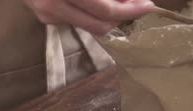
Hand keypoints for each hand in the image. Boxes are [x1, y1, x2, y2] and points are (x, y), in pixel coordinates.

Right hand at [22, 0, 154, 34]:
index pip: (106, 9)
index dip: (130, 8)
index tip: (148, 5)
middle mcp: (55, 4)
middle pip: (100, 25)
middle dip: (122, 17)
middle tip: (136, 5)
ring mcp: (47, 14)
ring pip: (89, 25)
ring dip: (107, 16)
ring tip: (117, 0)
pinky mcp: (44, 18)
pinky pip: (75, 19)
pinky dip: (89, 11)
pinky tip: (90, 0)